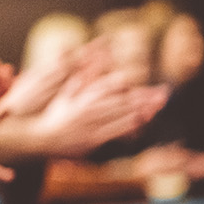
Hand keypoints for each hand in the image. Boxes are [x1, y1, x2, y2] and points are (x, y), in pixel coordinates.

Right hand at [27, 68, 167, 157]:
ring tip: (158, 103)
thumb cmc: (53, 116)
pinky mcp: (94, 139)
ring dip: (141, 109)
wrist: (41, 138)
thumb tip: (87, 64)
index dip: (121, 82)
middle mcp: (88, 110)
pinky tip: (141, 121)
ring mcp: (91, 125)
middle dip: (143, 96)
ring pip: (120, 115)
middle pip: (120, 101)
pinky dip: (128, 125)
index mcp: (80, 98)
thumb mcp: (64, 95)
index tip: (135, 77)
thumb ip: (79, 80)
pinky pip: (114, 131)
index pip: (104, 86)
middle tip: (161, 92)